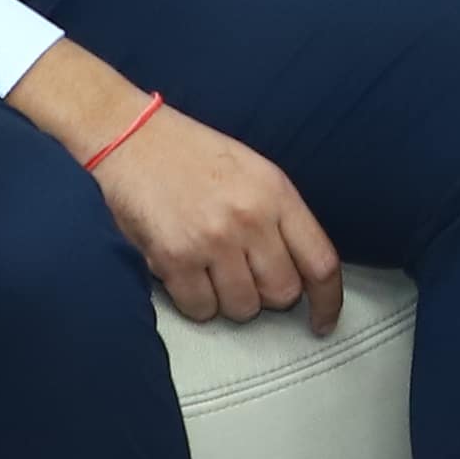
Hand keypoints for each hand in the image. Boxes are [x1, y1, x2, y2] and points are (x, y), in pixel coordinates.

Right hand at [17, 40, 338, 331]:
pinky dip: (198, 303)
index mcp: (276, 193)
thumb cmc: (194, 156)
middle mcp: (250, 219)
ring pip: (243, 308)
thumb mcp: (255, 172)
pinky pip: (201, 309)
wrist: (132, 137)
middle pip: (282, 293)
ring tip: (213, 271)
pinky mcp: (174, 258)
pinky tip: (189, 276)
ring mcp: (212, 240)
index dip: (328, 302)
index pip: (321, 263)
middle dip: (267, 294)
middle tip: (246, 275)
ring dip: (231, 300)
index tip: (322, 321)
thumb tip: (301, 273)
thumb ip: (281, 218)